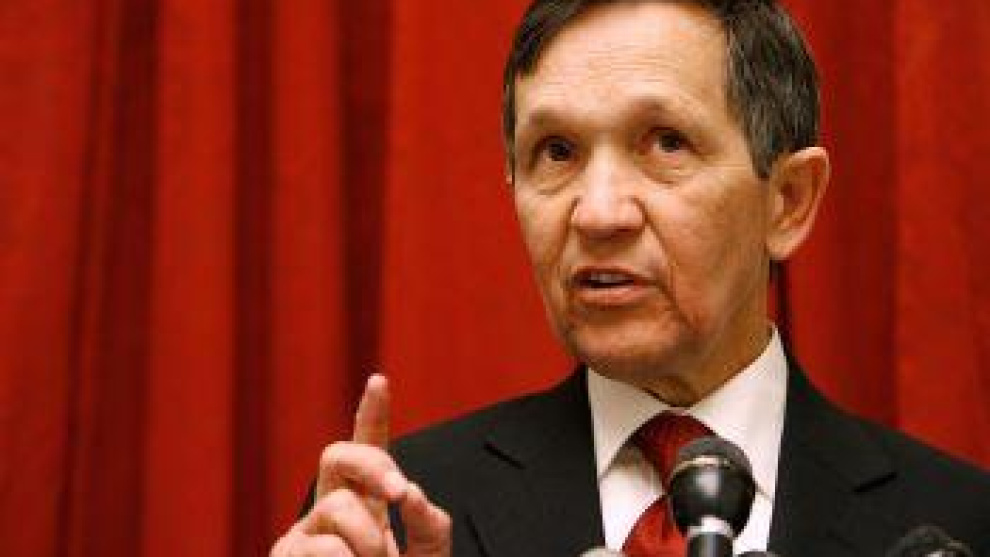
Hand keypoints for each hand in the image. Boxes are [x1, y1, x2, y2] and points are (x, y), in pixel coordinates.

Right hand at [271, 374, 450, 555]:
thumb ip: (430, 527)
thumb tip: (410, 493)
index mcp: (366, 503)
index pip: (368, 452)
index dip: (372, 414)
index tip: (379, 381)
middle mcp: (330, 509)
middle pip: (337, 455)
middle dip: (371, 464)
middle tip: (399, 492)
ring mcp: (306, 531)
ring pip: (338, 506)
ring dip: (368, 542)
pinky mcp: (287, 555)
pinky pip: (327, 547)